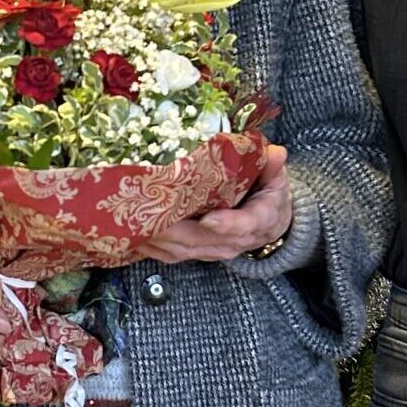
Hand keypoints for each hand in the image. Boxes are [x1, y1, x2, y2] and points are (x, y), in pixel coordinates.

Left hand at [144, 144, 290, 263]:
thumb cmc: (268, 195)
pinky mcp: (197, 251)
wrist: (270, 223)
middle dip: (171, 229)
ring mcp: (213, 249)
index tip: (209, 220)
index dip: (225, 225)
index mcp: (258, 221)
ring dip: (155, 238)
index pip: (243, 225)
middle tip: (146, 212)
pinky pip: (172, 254)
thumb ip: (273, 167)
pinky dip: (151, 246)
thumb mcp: (276, 178)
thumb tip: (277, 152)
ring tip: (130, 221)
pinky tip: (130, 233)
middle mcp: (233, 241)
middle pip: (200, 239)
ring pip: (182, 249)